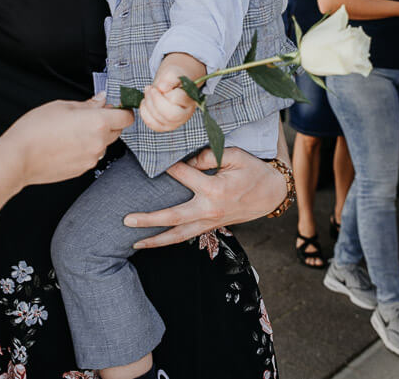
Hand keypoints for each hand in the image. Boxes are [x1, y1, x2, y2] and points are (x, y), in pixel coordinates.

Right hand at [4, 96, 130, 186]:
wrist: (19, 157)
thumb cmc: (36, 129)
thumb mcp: (62, 106)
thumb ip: (87, 104)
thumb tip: (101, 100)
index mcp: (97, 123)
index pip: (126, 118)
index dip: (123, 111)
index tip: (116, 107)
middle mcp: (98, 143)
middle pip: (117, 131)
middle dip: (109, 123)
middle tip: (89, 116)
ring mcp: (91, 159)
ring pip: (103, 145)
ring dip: (95, 137)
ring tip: (72, 131)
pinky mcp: (81, 170)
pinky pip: (91, 156)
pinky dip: (85, 149)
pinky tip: (67, 144)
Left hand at [123, 147, 285, 247]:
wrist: (272, 193)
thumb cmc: (253, 171)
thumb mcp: (235, 155)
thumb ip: (209, 155)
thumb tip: (188, 159)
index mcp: (214, 189)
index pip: (183, 176)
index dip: (168, 166)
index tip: (153, 158)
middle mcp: (209, 209)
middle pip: (173, 217)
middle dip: (149, 220)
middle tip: (126, 220)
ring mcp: (210, 221)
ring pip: (179, 235)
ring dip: (156, 240)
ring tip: (134, 243)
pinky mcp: (212, 226)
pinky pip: (188, 236)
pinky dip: (170, 241)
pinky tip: (155, 242)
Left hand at [139, 68, 197, 132]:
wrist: (171, 85)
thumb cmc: (173, 79)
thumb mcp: (173, 73)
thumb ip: (170, 79)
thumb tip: (162, 88)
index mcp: (190, 101)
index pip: (177, 99)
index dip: (166, 92)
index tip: (160, 85)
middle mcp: (185, 115)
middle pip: (170, 115)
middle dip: (155, 101)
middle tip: (149, 88)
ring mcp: (174, 123)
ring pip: (159, 119)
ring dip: (148, 104)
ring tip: (147, 92)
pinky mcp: (163, 126)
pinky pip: (152, 124)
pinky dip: (144, 112)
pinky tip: (145, 102)